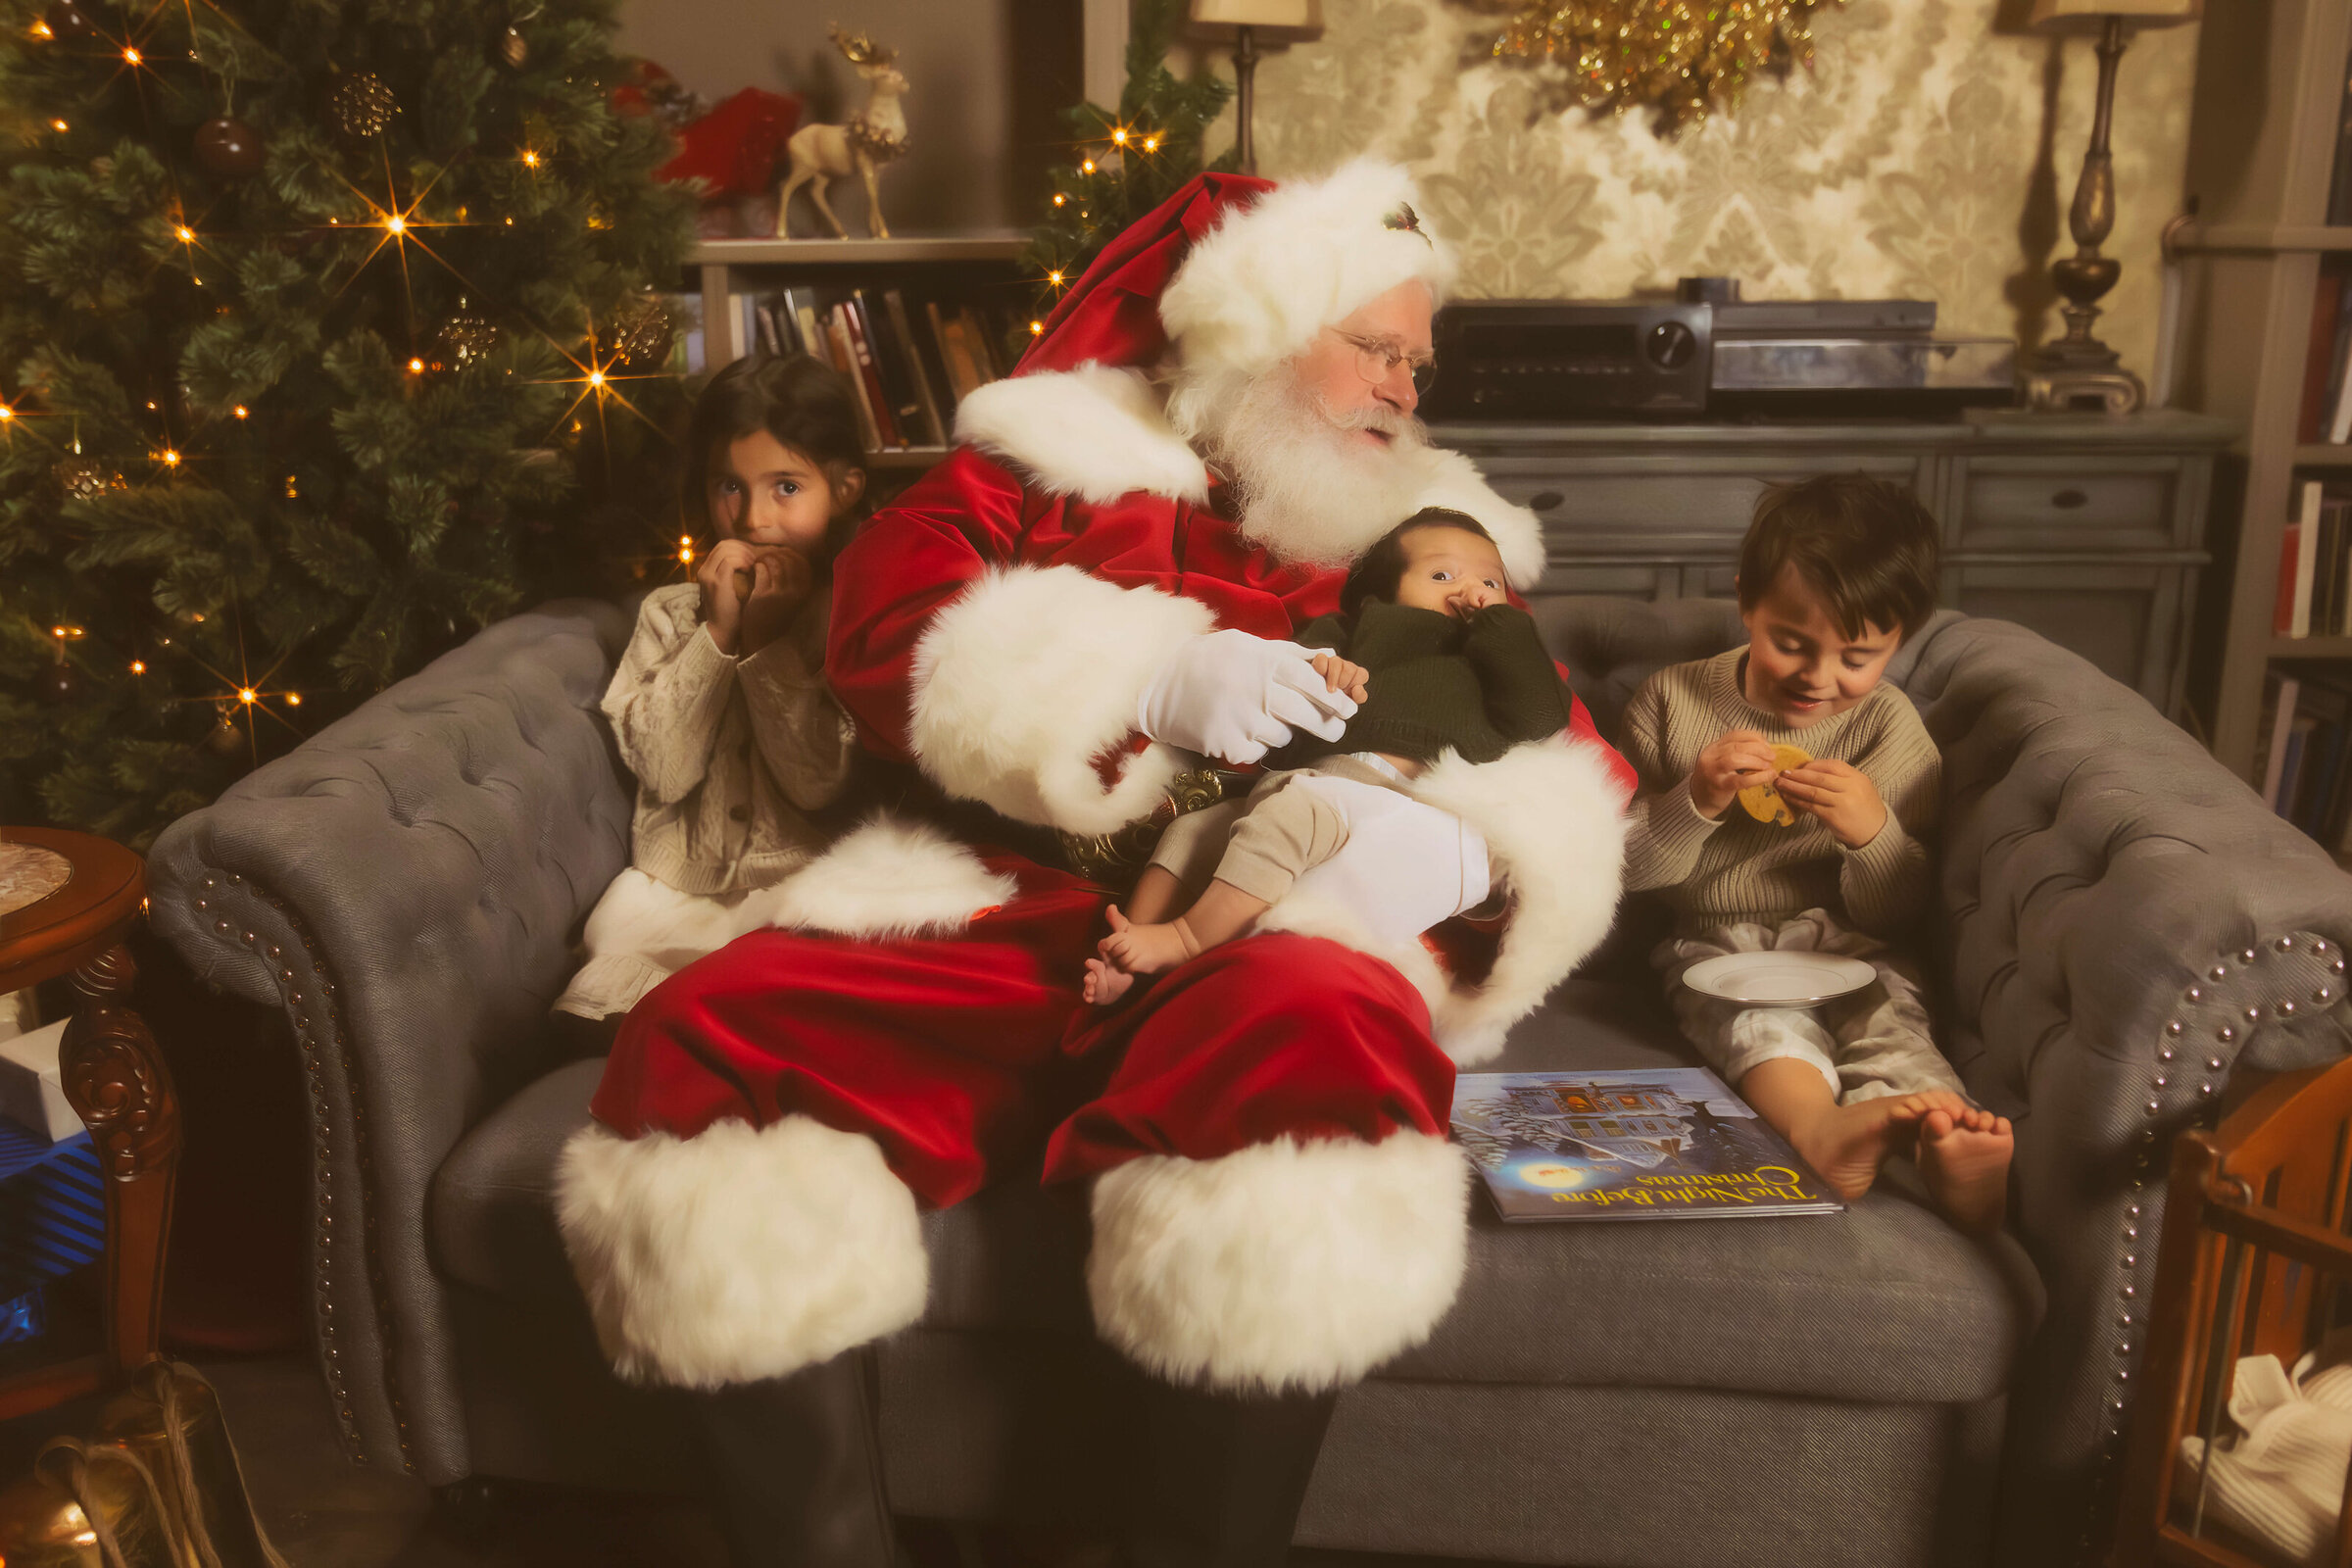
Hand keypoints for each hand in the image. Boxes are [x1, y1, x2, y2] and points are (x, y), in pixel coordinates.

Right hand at [695, 539, 757, 653]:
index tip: (753, 555)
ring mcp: (708, 576)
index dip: (739, 546)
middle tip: (756, 558)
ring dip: (744, 554)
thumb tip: (752, 556)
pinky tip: (750, 570)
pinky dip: (743, 562)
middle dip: (742, 548)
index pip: (722, 546)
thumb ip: (736, 572)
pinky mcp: (716, 582)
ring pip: (726, 549)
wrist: (724, 631)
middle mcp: (703, 571)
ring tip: (754, 564)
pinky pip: (730, 561)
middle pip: (723, 544)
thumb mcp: (733, 586)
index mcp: (706, 570)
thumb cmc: (733, 610)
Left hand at [736, 546, 814, 656]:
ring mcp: (780, 593)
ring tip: (759, 560)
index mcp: (805, 592)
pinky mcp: (763, 595)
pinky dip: (756, 565)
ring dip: (765, 557)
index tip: (780, 553)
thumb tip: (790, 555)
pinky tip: (754, 569)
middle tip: (766, 554)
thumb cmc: (775, 615)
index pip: (802, 562)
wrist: (762, 637)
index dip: (791, 554)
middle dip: (776, 553)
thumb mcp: (792, 599)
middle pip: (789, 559)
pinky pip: (761, 570)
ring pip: (775, 562)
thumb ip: (794, 580)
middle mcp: (796, 592)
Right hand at [1135, 629, 1358, 764]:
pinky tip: (1241, 730)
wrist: (1159, 682)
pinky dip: (1257, 744)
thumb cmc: (1211, 660)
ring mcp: (1242, 720)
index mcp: (1265, 663)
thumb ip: (1291, 654)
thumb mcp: (1249, 645)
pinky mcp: (1227, 744)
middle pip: (1307, 714)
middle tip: (1335, 728)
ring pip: (1283, 735)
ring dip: (1282, 730)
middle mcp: (1256, 691)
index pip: (1314, 682)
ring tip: (1264, 718)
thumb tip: (1333, 659)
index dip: (1337, 697)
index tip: (1351, 707)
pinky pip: (1259, 751)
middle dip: (1328, 724)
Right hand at [1689, 728, 1779, 818]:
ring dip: (1757, 760)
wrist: (1699, 801)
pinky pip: (1742, 780)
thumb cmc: (1716, 779)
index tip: (1767, 744)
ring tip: (1769, 765)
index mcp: (1712, 748)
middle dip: (1759, 748)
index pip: (1734, 735)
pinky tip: (1769, 776)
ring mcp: (1714, 772)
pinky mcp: (1721, 787)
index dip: (1754, 737)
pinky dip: (1759, 777)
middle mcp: (1710, 757)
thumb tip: (1765, 747)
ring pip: (1736, 759)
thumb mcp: (1721, 761)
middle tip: (1772, 756)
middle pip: (1737, 746)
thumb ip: (1736, 752)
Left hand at [1773, 759, 1886, 847]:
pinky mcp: (1833, 817)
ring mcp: (1842, 803)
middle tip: (1783, 773)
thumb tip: (1811, 772)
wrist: (1876, 833)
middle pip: (1820, 777)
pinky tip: (1788, 798)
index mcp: (1858, 778)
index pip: (1832, 765)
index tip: (1799, 766)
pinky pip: (1811, 806)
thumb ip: (1841, 779)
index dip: (1813, 765)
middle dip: (1799, 774)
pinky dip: (1797, 801)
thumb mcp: (1860, 788)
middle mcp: (1851, 788)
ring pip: (1813, 791)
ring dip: (1793, 786)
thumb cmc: (1865, 809)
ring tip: (1780, 783)